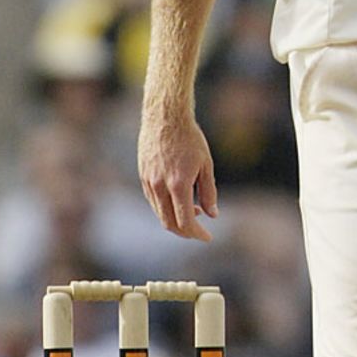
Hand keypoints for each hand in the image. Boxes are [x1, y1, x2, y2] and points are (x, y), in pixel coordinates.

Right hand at [138, 107, 217, 241]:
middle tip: (200, 230)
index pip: (186, 221)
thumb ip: (208, 192)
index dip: (197, 234)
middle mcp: (160, 186)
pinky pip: (154, 202)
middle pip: (170, 223)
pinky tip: (180, 199)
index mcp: (178, 185)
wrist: (165, 117)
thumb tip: (212, 214)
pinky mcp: (143, 177)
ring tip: (195, 209)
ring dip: (176, 219)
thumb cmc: (190, 138)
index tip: (207, 238)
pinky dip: (166, 208)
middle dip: (186, 232)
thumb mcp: (206, 165)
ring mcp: (149, 182)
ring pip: (160, 214)